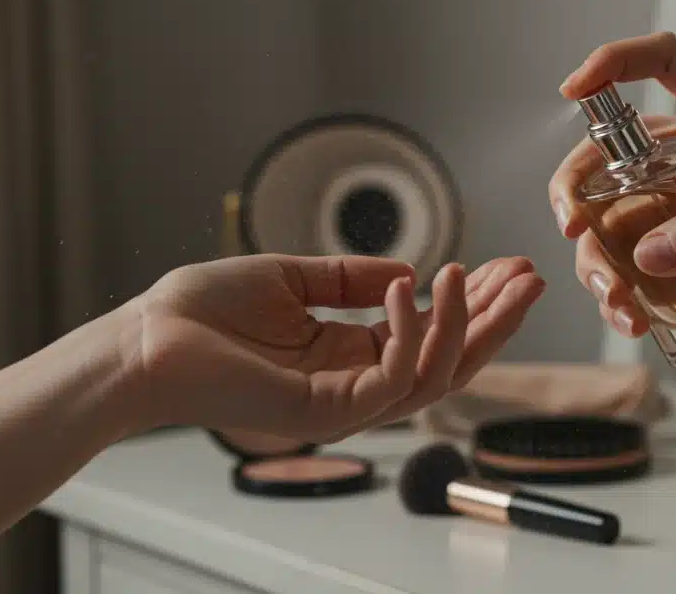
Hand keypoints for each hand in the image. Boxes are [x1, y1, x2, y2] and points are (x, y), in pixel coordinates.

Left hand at [127, 254, 544, 441]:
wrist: (144, 340)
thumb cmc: (201, 313)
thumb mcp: (291, 279)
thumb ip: (348, 279)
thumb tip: (406, 272)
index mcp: (347, 354)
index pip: (428, 335)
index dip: (471, 302)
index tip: (505, 265)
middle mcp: (354, 384)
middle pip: (448, 360)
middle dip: (494, 319)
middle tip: (531, 277)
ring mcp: (344, 403)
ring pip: (434, 375)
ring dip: (470, 325)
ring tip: (489, 275)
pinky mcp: (327, 411)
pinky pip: (391, 378)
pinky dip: (410, 332)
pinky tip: (414, 288)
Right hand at [552, 32, 675, 329]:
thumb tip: (649, 255)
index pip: (665, 63)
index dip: (614, 64)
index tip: (574, 93)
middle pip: (614, 156)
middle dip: (580, 191)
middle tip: (575, 229)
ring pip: (619, 222)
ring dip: (601, 260)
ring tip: (618, 303)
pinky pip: (645, 267)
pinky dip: (628, 292)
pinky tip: (635, 319)